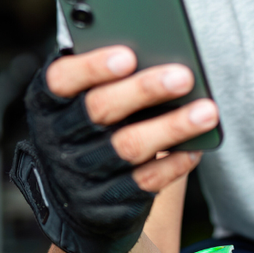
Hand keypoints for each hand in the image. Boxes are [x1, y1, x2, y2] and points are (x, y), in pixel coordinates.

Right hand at [8, 46, 217, 252]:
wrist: (76, 199)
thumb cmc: (88, 127)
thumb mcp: (80, 100)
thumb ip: (103, 76)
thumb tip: (154, 48)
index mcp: (46, 103)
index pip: (61, 80)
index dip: (92, 67)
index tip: (128, 54)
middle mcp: (56, 139)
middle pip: (99, 110)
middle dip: (144, 90)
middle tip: (184, 76)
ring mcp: (79, 176)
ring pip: (128, 147)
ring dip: (171, 127)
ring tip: (207, 111)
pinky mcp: (106, 203)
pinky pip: (145, 181)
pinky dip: (173, 163)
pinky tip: (196, 147)